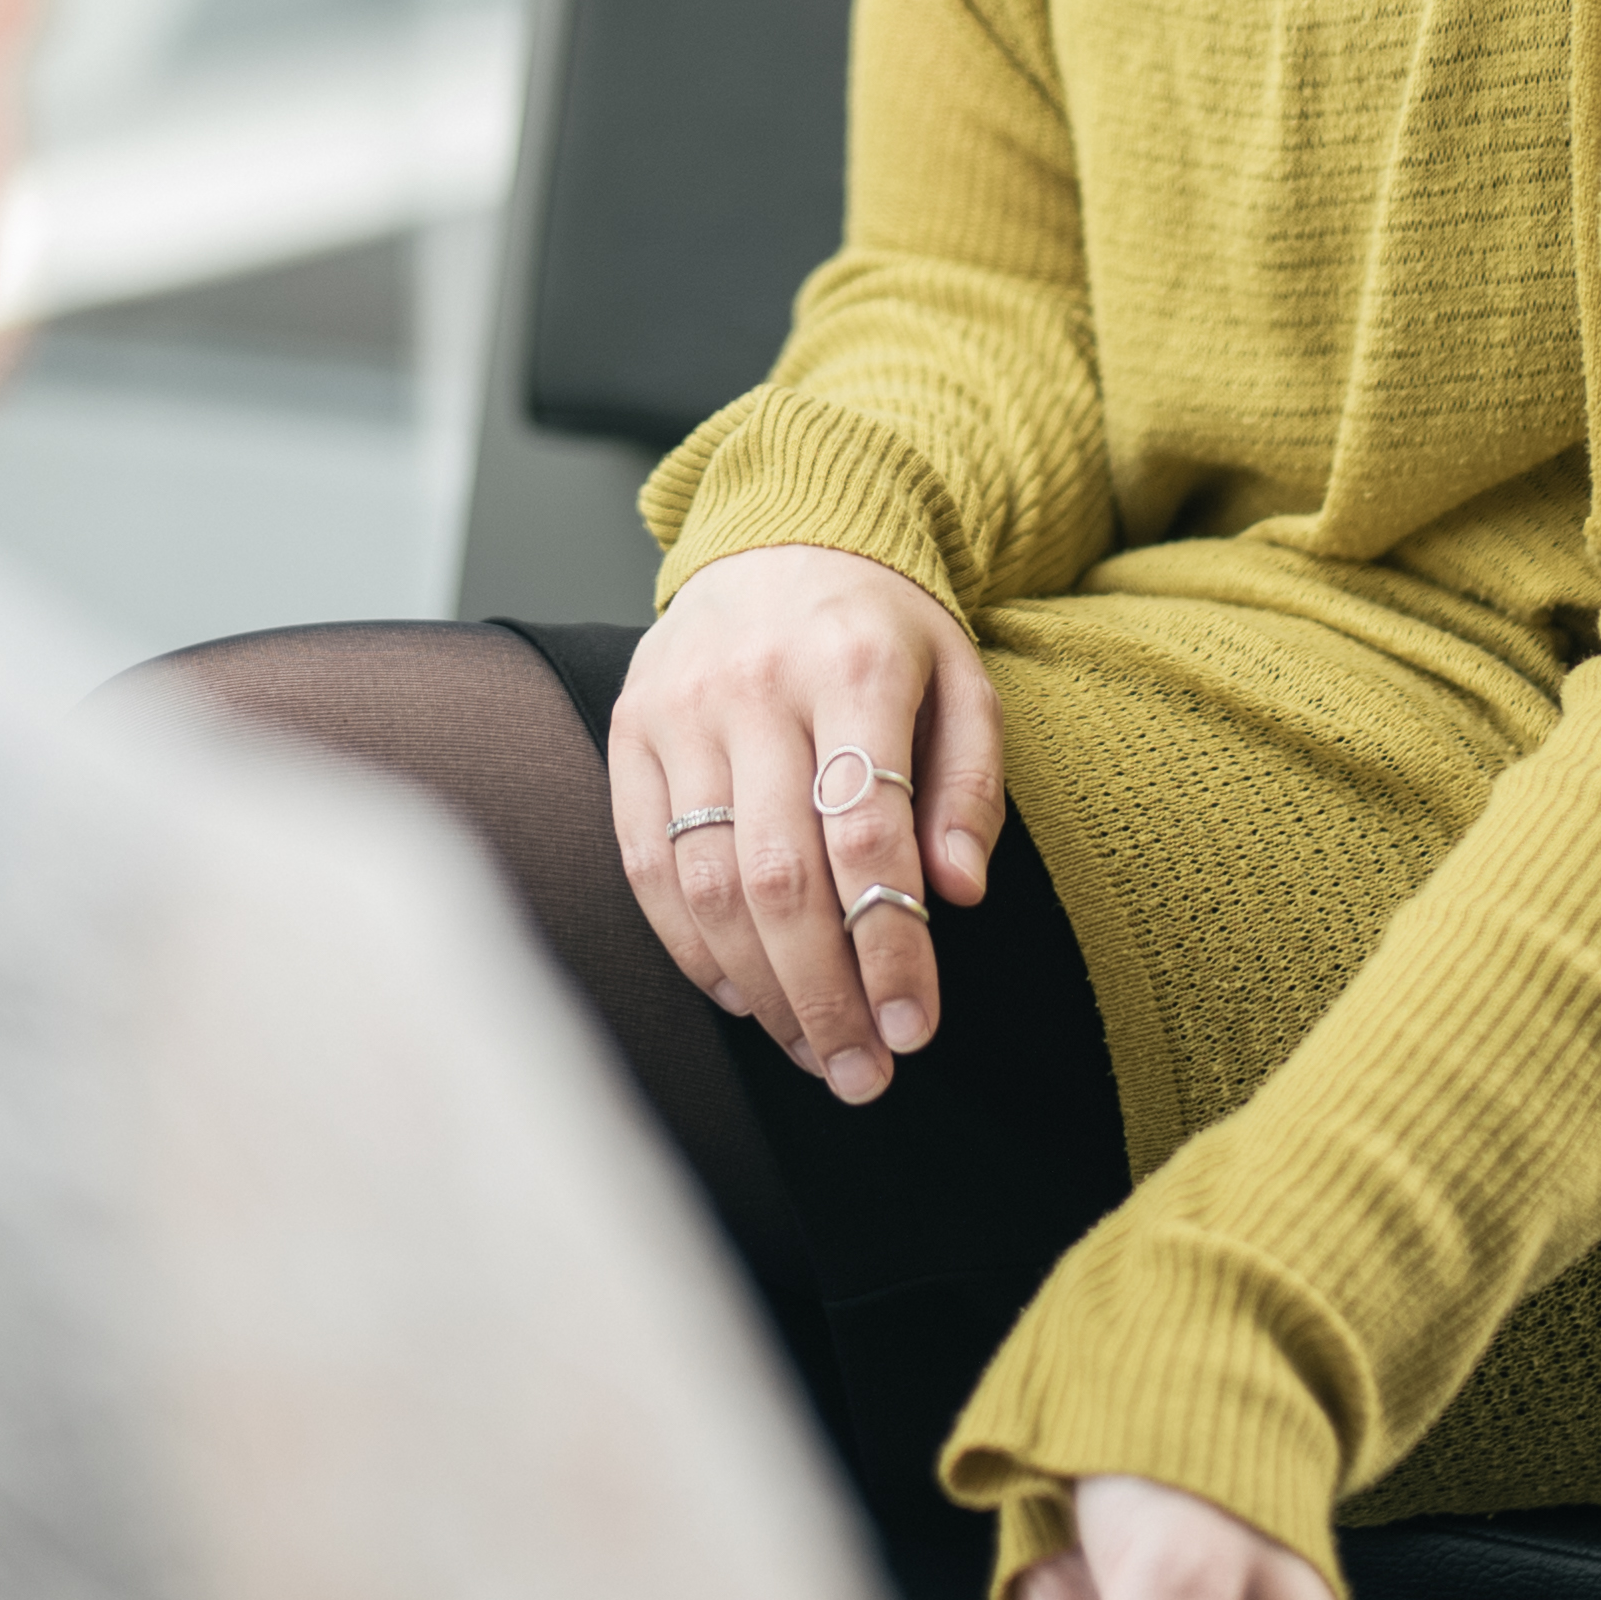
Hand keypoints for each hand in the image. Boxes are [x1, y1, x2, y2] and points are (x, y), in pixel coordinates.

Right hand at [608, 542, 1000, 1104]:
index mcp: (854, 667)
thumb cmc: (884, 625)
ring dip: (760, 989)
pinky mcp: (629, 728)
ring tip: (811, 1050)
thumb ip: (971, 785)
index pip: (867, 834)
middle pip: (780, 876)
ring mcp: (679, 707)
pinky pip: (644, 861)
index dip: (889, 946)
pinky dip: (688, 944)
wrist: (783, 526)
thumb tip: (957, 895)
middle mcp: (755, 686)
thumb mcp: (963, 680)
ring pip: (707, 882)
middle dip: (823, 994)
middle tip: (863, 1073)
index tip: (916, 1028)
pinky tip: (739, 993)